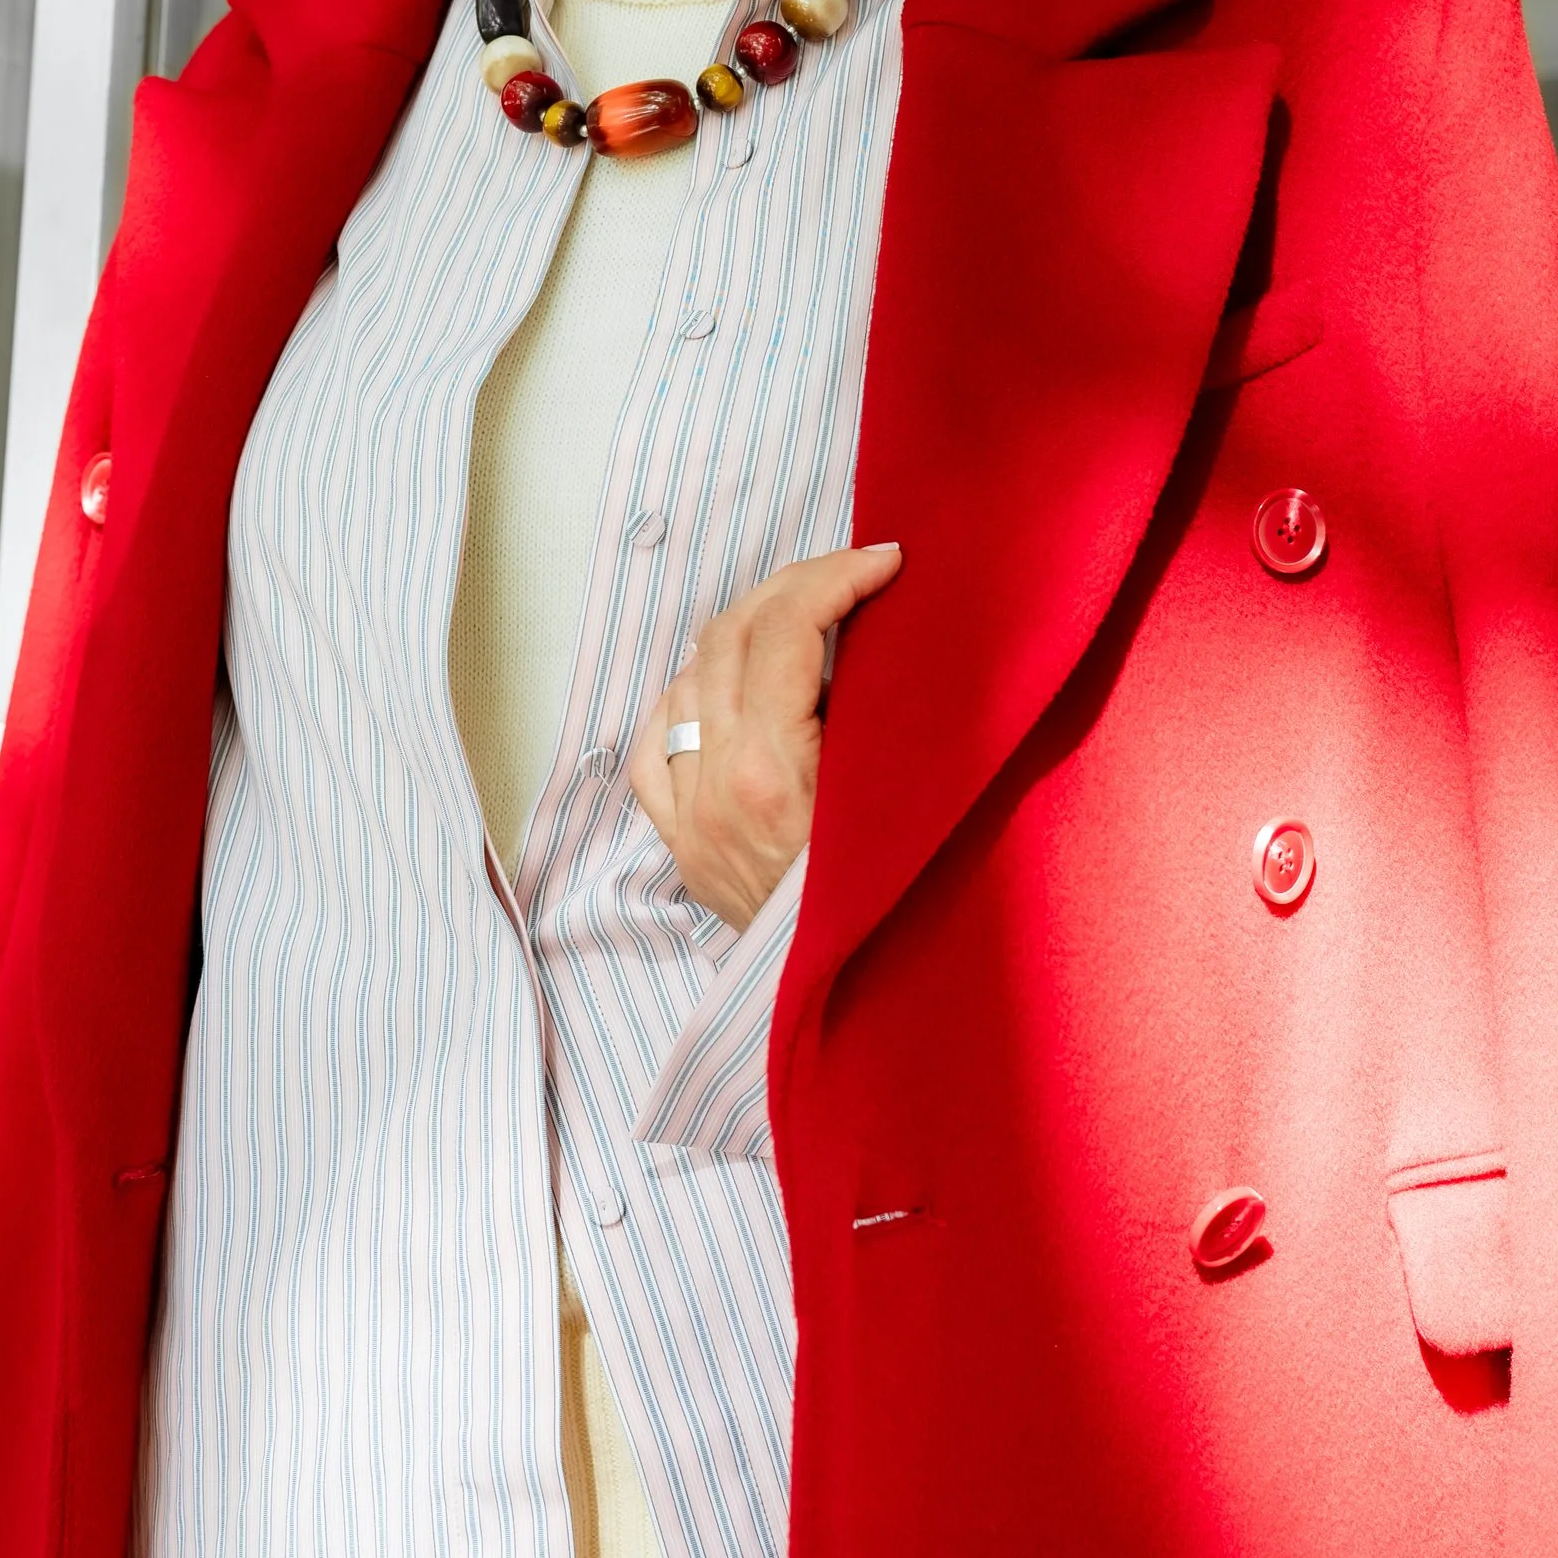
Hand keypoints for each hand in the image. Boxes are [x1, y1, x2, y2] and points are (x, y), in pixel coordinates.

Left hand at [626, 543, 903, 931]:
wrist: (862, 997)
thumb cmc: (896, 901)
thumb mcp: (902, 800)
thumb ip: (881, 714)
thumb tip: (878, 632)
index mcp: (771, 771)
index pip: (787, 631)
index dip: (836, 575)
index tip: (884, 559)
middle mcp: (714, 785)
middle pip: (730, 637)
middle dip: (793, 588)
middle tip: (848, 576)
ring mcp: (688, 814)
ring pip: (688, 680)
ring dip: (744, 636)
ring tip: (801, 624)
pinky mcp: (679, 841)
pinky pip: (655, 743)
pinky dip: (686, 699)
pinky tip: (722, 688)